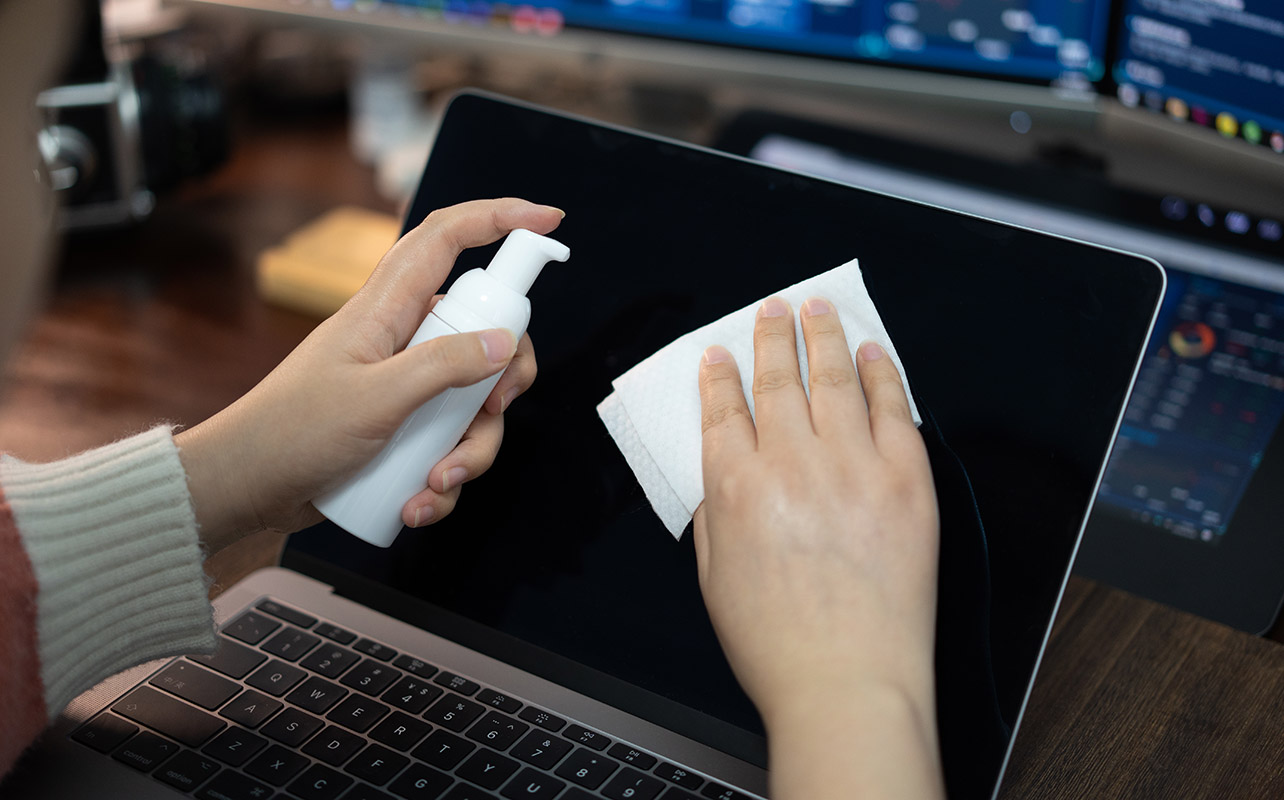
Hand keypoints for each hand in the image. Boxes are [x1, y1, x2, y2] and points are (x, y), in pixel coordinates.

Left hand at [176, 198, 563, 551]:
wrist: (246, 489)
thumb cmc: (292, 433)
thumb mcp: (375, 399)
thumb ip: (443, 366)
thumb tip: (505, 343)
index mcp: (387, 309)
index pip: (447, 239)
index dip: (499, 218)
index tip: (549, 221)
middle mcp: (403, 339)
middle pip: (485, 330)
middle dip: (504, 378)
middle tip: (496, 408)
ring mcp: (406, 384)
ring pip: (474, 400)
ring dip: (470, 450)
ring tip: (436, 483)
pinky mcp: (405, 426)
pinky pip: (450, 442)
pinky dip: (445, 477)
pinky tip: (418, 503)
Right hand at [694, 296, 942, 798]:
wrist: (850, 682)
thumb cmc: (779, 644)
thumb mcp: (714, 577)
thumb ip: (713, 513)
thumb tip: (722, 473)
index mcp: (736, 487)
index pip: (723, 408)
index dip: (720, 374)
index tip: (719, 354)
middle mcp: (792, 463)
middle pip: (778, 378)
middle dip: (771, 336)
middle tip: (773, 310)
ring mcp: (854, 466)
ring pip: (835, 378)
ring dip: (823, 336)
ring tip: (818, 308)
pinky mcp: (907, 481)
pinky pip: (894, 409)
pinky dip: (882, 374)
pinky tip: (874, 354)